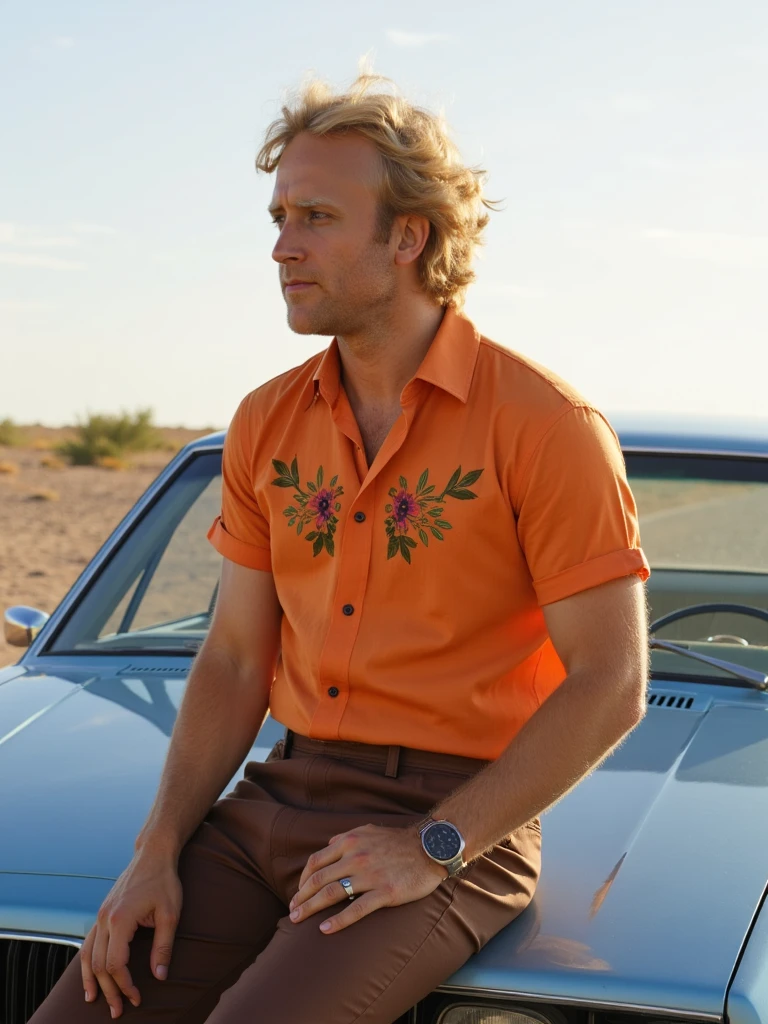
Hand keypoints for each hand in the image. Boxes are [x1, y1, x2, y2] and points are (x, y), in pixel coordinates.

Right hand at [80, 851, 182, 1017]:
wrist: (153, 854)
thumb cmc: (164, 881)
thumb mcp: (170, 914)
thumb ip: (163, 946)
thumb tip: (160, 976)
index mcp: (120, 919)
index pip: (115, 964)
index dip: (125, 985)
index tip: (137, 997)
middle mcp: (105, 918)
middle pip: (99, 964)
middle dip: (109, 990)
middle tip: (119, 1010)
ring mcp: (100, 915)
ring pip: (87, 955)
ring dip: (92, 980)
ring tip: (95, 1000)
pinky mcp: (102, 913)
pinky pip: (88, 943)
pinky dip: (87, 963)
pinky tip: (91, 976)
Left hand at [289, 823, 446, 934]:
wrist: (429, 847)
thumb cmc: (398, 841)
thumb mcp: (368, 830)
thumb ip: (346, 838)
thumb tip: (327, 846)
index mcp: (350, 841)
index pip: (316, 862)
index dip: (303, 880)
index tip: (298, 893)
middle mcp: (356, 856)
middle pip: (319, 879)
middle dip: (301, 898)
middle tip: (292, 912)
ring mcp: (370, 875)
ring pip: (332, 893)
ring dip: (311, 908)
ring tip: (298, 920)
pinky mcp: (385, 892)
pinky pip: (356, 909)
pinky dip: (337, 920)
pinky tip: (325, 929)